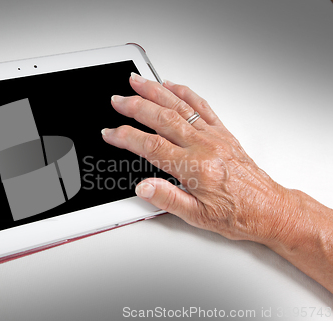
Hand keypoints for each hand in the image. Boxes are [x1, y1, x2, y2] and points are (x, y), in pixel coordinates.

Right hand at [101, 72, 295, 244]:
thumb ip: (167, 199)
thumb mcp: (197, 217)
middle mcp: (204, 147)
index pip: (151, 146)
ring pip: (179, 106)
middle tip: (117, 100)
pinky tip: (172, 85)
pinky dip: (185, 93)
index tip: (110, 133)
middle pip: (162, 118)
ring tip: (137, 81)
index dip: (126, 137)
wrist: (269, 209)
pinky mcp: (223, 133)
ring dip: (155, 91)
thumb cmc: (237, 214)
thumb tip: (143, 187)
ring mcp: (214, 136)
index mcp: (194, 168)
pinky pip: (202, 106)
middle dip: (135, 106)